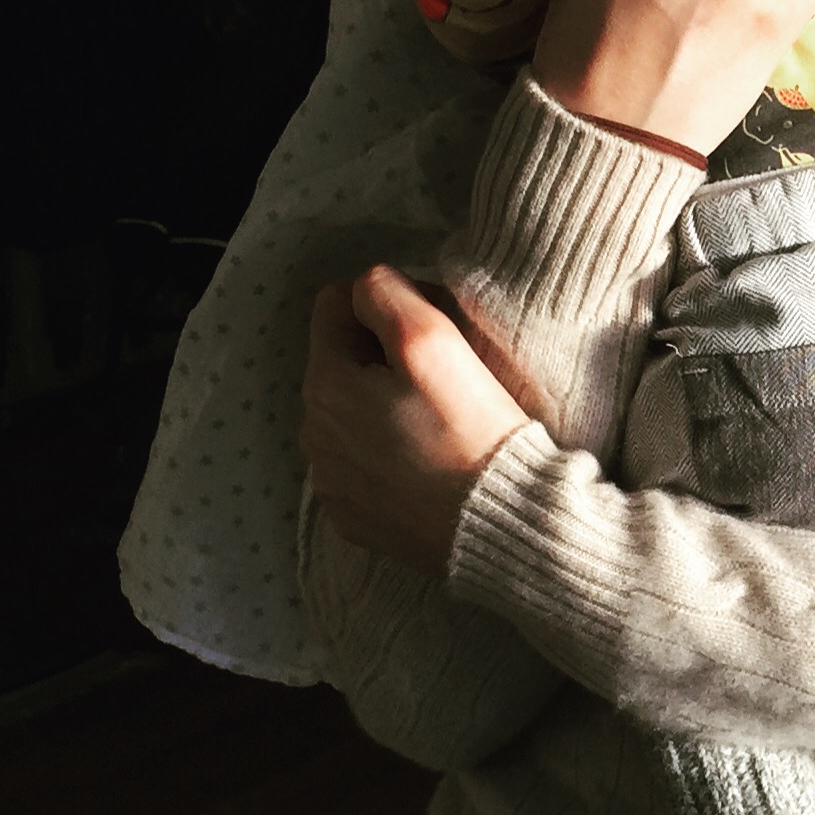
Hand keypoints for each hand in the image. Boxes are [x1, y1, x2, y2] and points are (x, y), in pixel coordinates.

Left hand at [301, 268, 529, 576]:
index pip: (334, 305)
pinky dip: (389, 454)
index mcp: (325, 385)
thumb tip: (366, 288)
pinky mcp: (354, 517)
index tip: (434, 326)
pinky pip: (362, 464)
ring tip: (440, 421)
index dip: (388, 302)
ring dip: (385, 406)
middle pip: (342, 362)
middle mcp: (314, 435)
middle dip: (383, 357)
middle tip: (444, 376)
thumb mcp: (431, 339)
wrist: (499, 526)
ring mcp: (331, 481)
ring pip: (351, 414)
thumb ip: (385, 293)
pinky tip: (429, 462)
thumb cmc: (469, 432)